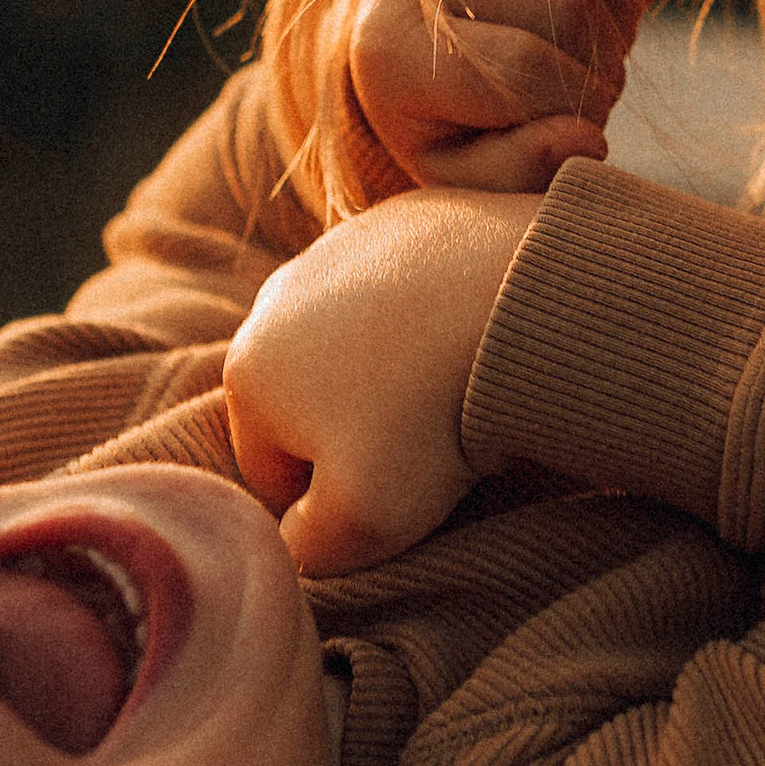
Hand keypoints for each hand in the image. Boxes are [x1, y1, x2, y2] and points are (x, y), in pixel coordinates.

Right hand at [224, 188, 539, 571]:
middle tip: (431, 450)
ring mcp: (341, 246)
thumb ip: (307, 549)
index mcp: (247, 373)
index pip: (272, 472)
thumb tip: (302, 536)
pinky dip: (432, 315)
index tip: (395, 497)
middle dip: (360, 431)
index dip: (331, 505)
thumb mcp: (359, 523)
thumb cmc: (428, 421)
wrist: (517, 301)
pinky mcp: (407, 215)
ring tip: (455, 392)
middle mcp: (276, 297)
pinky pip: (409, 288)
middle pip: (310, 399)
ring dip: (394, 372)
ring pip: (356, 341)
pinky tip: (474, 334)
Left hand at [330, 0, 663, 202]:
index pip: (525, 70)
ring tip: (596, 44)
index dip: (578, 105)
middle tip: (592, 85)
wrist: (398, 20)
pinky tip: (609, 0)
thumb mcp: (457, 167)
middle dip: (605, 63)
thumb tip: (588, 140)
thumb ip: (515, 171)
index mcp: (391, 43)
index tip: (579, 122)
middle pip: (570, 8)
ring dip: (623, 15)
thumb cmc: (433, 110)